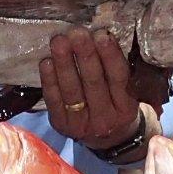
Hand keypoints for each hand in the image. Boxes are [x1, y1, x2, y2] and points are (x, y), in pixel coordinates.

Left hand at [40, 29, 151, 147]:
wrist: (108, 140)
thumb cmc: (117, 106)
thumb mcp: (126, 94)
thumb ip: (116, 71)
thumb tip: (100, 35)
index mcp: (126, 108)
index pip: (118, 78)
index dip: (110, 56)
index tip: (102, 34)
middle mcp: (105, 119)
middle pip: (94, 83)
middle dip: (85, 55)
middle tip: (77, 33)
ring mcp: (82, 125)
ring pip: (72, 91)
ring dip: (64, 63)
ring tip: (59, 41)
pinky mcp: (61, 126)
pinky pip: (54, 100)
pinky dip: (49, 80)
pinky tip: (46, 62)